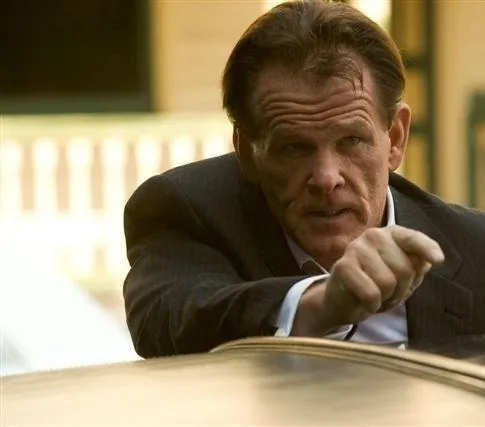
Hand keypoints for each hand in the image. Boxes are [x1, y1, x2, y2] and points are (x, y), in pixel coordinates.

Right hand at [291, 225, 444, 335]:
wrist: (341, 300)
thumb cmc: (376, 284)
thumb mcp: (402, 276)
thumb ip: (416, 265)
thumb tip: (430, 260)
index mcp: (391, 235)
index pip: (413, 239)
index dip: (427, 249)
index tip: (438, 260)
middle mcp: (373, 236)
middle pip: (404, 269)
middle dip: (401, 290)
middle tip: (388, 293)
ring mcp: (356, 249)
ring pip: (388, 282)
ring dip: (385, 298)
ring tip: (375, 296)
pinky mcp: (343, 267)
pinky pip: (371, 293)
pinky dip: (372, 305)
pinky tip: (364, 301)